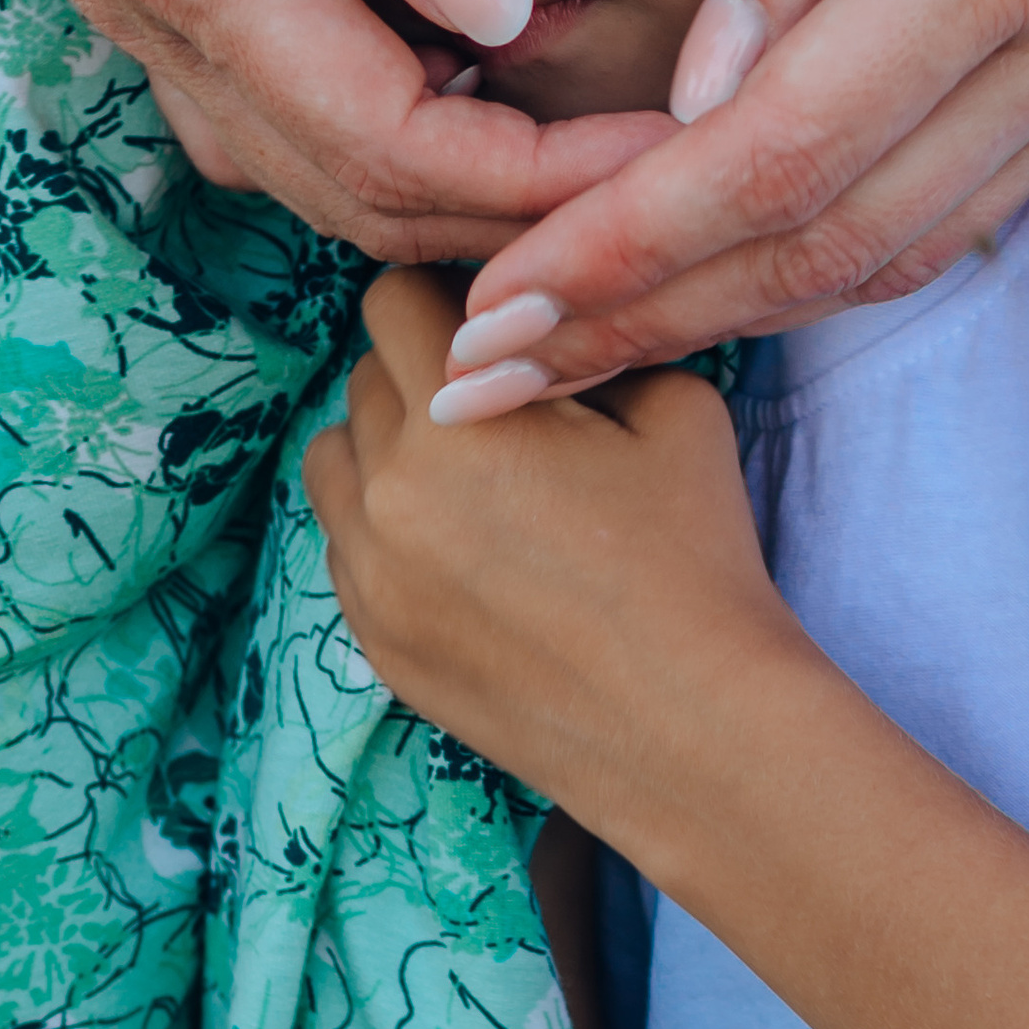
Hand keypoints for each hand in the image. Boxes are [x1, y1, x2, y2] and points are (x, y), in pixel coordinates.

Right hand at [0, 0, 675, 248]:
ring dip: (452, 184)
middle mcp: (159, 9)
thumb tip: (498, 0)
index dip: (543, 181)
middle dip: (519, 213)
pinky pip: (274, 100)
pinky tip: (470, 66)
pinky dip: (386, 122)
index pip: (392, 147)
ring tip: (601, 147)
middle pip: (360, 192)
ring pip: (314, 164)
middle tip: (678, 175)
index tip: (679, 158)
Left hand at [302, 273, 778, 823]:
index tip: (493, 328)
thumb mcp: (676, 408)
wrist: (694, 727)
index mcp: (452, 421)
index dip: (447, 301)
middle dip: (423, 374)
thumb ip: (589, 348)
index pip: (392, 302)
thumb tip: (544, 333)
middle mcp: (386, 493)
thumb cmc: (695, 563)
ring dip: (384, 448)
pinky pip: (346, 548)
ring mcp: (370, 577)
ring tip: (469, 476)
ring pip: (334, 465)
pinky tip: (465, 550)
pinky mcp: (374, 642)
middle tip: (498, 404)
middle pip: (363, 379)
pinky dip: (386, 530)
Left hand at [450, 0, 1028, 383]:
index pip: (784, 155)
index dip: (629, 246)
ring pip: (908, 247)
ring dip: (735, 315)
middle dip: (652, 322)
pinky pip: (970, 201)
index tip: (494, 305)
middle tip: (488, 382)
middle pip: (837, 245)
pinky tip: (733, 268)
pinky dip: (836, 256)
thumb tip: (706, 79)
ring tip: (579, 349)